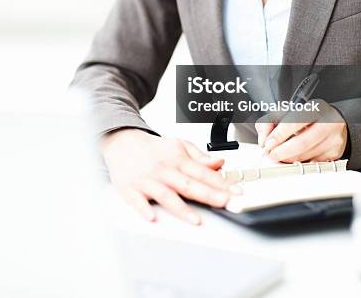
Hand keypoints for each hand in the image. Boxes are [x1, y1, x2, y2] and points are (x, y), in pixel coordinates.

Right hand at [101, 128, 235, 224]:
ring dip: (181, 208)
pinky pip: (137, 201)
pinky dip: (144, 209)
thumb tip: (220, 162)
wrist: (122, 142)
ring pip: (166, 195)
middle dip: (209, 195)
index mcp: (178, 159)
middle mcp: (164, 170)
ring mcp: (147, 180)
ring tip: (195, 219)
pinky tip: (152, 217)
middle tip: (227, 204)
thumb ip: (200, 157)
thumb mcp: (178, 145)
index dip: (223, 182)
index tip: (238, 192)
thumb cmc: (153, 149)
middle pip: (189, 184)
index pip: (204, 172)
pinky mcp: (131, 189)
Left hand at [255, 100, 347, 162]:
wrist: (334, 120)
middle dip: (282, 152)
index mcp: (315, 108)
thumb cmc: (308, 115)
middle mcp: (328, 123)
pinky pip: (313, 163)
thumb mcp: (288, 111)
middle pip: (302, 143)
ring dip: (288, 159)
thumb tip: (263, 138)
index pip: (295, 123)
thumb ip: (270, 120)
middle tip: (270, 154)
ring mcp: (334, 140)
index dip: (278, 135)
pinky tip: (293, 159)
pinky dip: (299, 163)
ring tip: (279, 156)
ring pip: (306, 156)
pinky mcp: (335, 153)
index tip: (267, 144)